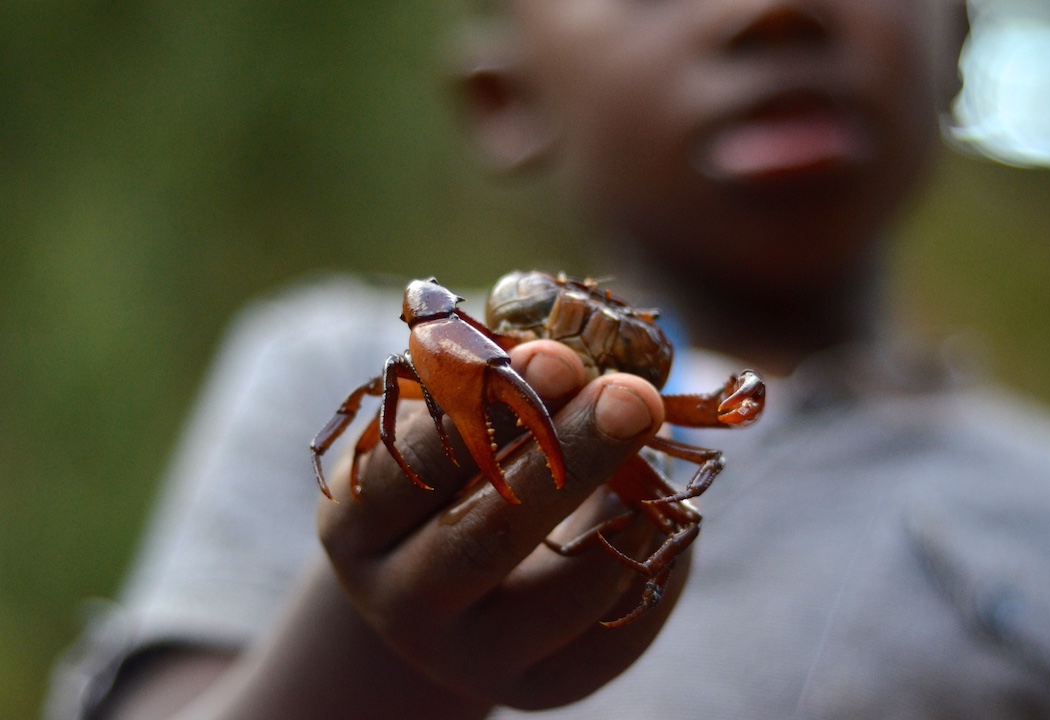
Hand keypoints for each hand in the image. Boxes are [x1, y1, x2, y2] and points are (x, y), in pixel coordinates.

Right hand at [317, 339, 685, 709]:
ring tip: (657, 448)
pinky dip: (653, 564)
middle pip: (482, 539)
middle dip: (567, 457)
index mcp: (358, 528)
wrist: (451, 587)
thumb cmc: (453, 474)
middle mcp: (404, 605)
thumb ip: (493, 390)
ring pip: (561, 600)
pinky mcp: (546, 688)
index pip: (405, 469)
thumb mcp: (445, 426)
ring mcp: (475, 659)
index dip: (482, 408)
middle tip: (633, 396)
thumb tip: (581, 358)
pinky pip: (616, 634)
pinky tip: (665, 509)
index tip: (558, 357)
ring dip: (628, 513)